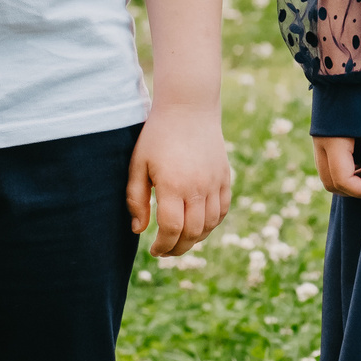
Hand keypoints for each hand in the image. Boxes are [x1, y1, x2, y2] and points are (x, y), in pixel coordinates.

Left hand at [127, 101, 233, 257]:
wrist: (189, 108)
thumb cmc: (157, 136)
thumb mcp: (138, 165)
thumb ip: (136, 199)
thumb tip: (140, 230)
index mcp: (173, 185)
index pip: (172, 229)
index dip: (163, 245)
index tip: (154, 250)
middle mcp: (197, 187)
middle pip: (192, 232)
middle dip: (177, 248)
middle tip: (165, 251)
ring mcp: (214, 183)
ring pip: (209, 225)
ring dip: (195, 239)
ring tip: (180, 240)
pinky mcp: (224, 177)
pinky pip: (222, 210)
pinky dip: (212, 224)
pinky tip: (198, 226)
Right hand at [315, 135, 360, 197]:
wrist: (342, 65)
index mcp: (333, 142)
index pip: (342, 180)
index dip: (360, 190)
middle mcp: (320, 145)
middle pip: (330, 183)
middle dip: (352, 190)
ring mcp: (318, 143)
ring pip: (327, 176)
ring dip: (346, 182)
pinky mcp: (321, 140)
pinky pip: (327, 165)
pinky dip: (341, 172)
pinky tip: (359, 163)